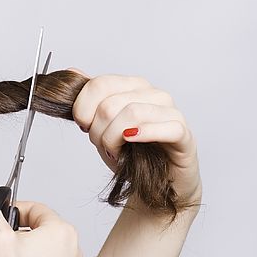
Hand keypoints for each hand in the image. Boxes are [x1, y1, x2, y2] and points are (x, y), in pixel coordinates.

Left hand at [70, 70, 201, 205]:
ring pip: (132, 113)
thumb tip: (72, 72)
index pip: (99, 84)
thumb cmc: (130, 155)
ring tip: (117, 152)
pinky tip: (133, 141)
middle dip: (97, 131)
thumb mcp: (100, 128)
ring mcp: (171, 112)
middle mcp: (153, 94)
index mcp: (132, 87)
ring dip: (114, 139)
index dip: (82, 110)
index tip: (83, 127)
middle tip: (104, 145)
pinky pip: (168, 126)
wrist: (155, 184)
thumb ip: (88, 101)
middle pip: (109, 104)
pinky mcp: (184, 135)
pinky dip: (145, 134)